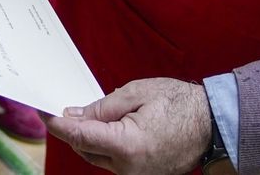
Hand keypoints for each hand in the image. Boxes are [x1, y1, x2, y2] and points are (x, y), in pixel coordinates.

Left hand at [45, 78, 210, 174]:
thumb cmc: (179, 104)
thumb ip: (101, 108)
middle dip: (74, 130)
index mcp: (127, 145)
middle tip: (68, 109)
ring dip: (90, 139)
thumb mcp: (136, 93)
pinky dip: (108, 147)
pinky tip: (111, 128)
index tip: (45, 114)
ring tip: (93, 116)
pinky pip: (116, 162)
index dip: (58, 124)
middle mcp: (129, 168)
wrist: (214, 124)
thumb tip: (75, 115)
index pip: (79, 136)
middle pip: (85, 150)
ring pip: (99, 158)